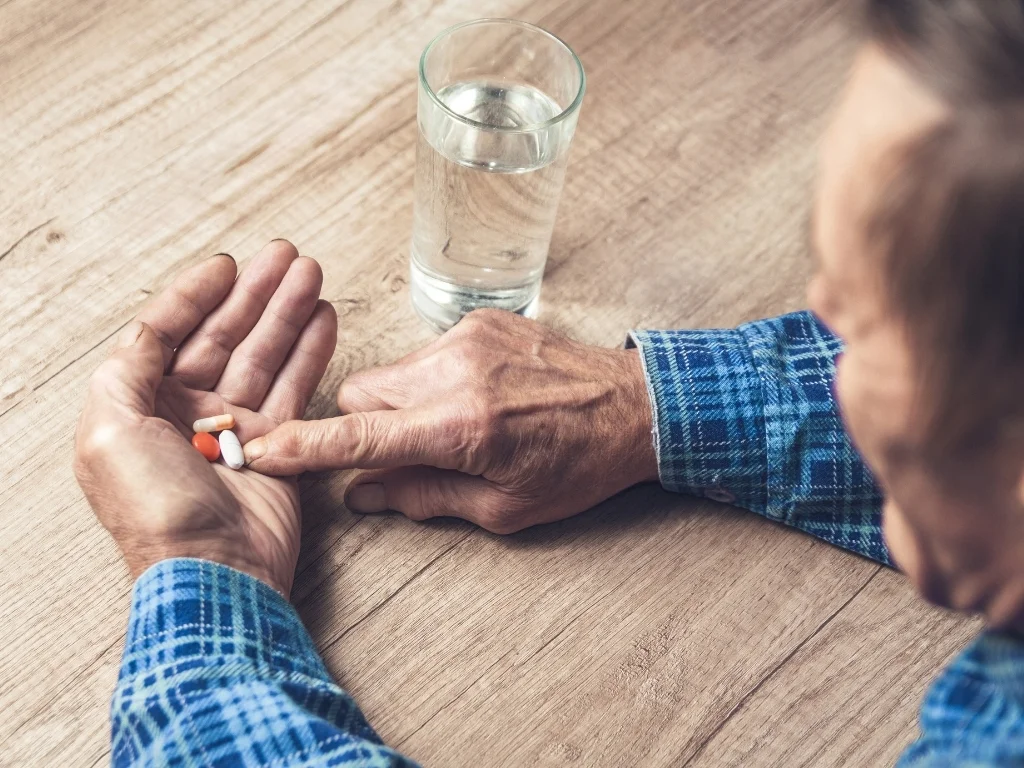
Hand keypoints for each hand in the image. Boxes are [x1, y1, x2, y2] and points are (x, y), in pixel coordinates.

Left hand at [74, 241, 336, 595]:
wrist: (214, 572)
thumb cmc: (155, 511)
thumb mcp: (109, 432)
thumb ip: (126, 370)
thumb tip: (149, 330)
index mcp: (141, 408)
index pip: (169, 333)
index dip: (196, 294)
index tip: (227, 264)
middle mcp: (187, 414)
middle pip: (225, 337)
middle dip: (255, 294)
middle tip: (286, 256)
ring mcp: (235, 431)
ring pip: (265, 356)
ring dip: (288, 314)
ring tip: (312, 275)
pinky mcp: (278, 446)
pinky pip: (296, 388)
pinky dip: (311, 353)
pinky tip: (323, 321)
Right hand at [243, 310, 656, 533]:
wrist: (635, 406)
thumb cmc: (576, 466)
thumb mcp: (504, 508)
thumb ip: (423, 498)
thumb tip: (362, 493)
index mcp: (462, 426)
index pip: (361, 435)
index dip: (305, 448)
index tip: (259, 450)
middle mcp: (456, 371)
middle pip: (362, 394)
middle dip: (370, 427)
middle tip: (414, 451)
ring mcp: (468, 338)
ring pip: (392, 373)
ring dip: (404, 404)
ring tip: (459, 424)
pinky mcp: (481, 320)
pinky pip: (426, 354)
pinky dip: (434, 381)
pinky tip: (481, 397)